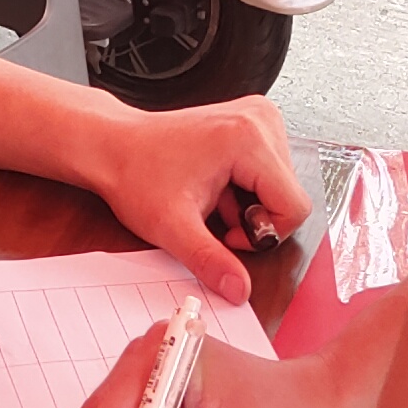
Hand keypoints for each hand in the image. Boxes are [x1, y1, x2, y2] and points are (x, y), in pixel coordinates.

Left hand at [76, 94, 307, 300]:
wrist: (114, 146)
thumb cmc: (136, 174)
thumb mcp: (172, 226)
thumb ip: (210, 261)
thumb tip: (239, 290)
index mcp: (249, 138)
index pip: (294, 206)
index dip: (262, 233)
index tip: (225, 232)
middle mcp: (260, 120)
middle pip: (289, 195)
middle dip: (254, 219)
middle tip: (213, 215)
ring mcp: (258, 117)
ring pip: (281, 185)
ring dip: (250, 204)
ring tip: (212, 199)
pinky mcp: (252, 122)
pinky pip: (269, 170)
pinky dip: (245, 189)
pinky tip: (215, 187)